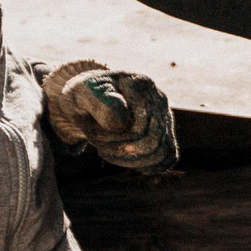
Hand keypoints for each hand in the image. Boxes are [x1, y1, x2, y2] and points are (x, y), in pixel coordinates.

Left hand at [42, 60, 177, 172]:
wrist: (89, 99)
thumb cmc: (85, 95)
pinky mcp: (166, 131)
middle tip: (98, 146)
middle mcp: (159, 98)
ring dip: (132, 160)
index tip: (91, 135)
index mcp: (141, 85)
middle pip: (152, 142)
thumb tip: (122, 122)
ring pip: (162, 152)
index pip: (140, 128)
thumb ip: (101, 102)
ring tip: (109, 151)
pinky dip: (146, 165)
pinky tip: (125, 159)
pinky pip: (167, 157)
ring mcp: (165, 115)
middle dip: (121, 151)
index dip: (115, 139)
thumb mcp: (82, 93)